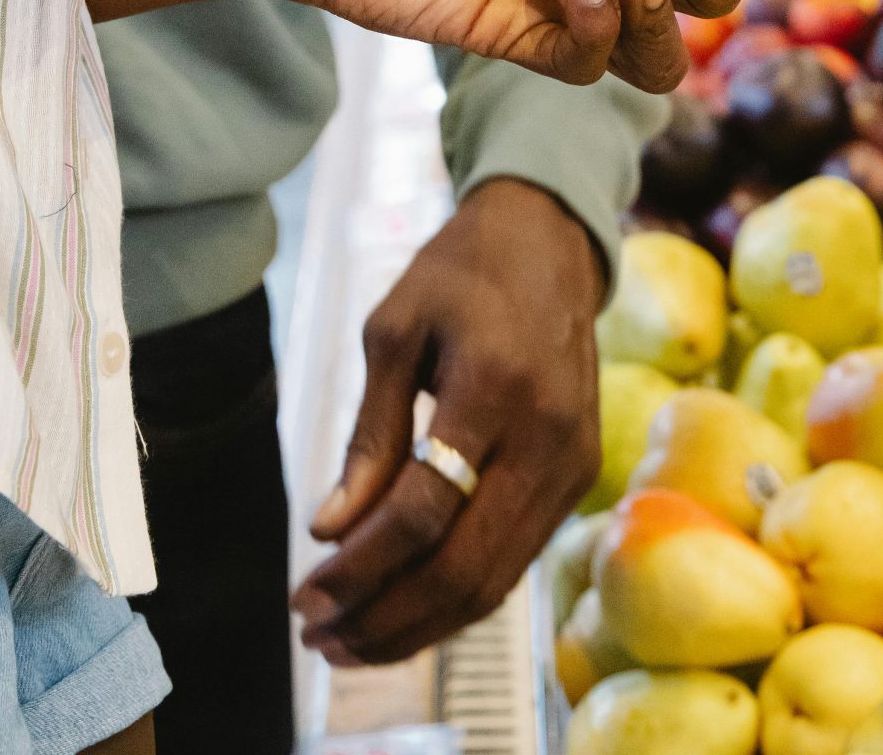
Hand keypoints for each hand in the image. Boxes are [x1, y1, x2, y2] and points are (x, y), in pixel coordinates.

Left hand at [293, 181, 603, 664]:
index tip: (303, 597)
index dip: (360, 566)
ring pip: (496, 580)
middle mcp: (548, 436)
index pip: (424, 508)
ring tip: (350, 642)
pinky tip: (404, 610)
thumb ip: (368, 432)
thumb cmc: (459, 273)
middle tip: (317, 637)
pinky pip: (516, 559)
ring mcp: (574, 464)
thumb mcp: (392, 328)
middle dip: (384, 615)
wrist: (549, 239)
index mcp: (496, 386)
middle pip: (464, 565)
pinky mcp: (580, 477)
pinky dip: (457, 597)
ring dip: (419, 625)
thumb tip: (329, 529)